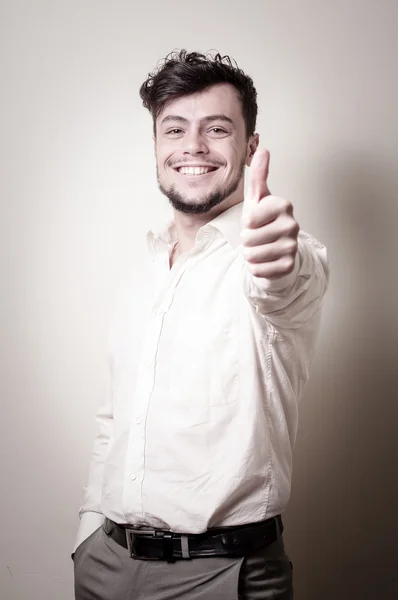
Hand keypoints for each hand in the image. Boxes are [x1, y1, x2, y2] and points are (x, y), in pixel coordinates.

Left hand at [241, 149, 298, 278]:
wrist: (275, 249)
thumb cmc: (263, 221)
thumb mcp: (257, 198)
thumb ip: (258, 175)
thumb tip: (263, 149)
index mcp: (283, 206)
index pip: (249, 219)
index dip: (246, 222)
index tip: (255, 220)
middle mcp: (292, 225)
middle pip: (249, 238)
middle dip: (246, 240)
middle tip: (257, 236)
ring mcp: (293, 247)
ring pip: (252, 255)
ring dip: (250, 254)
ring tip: (259, 248)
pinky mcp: (289, 266)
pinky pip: (258, 269)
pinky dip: (255, 267)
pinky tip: (265, 260)